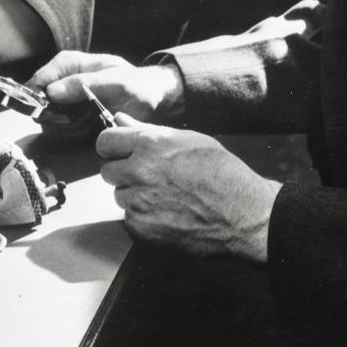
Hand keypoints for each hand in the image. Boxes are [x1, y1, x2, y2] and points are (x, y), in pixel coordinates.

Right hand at [29, 50, 184, 123]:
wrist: (150, 99)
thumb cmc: (135, 84)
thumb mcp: (114, 81)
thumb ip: (84, 84)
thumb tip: (52, 92)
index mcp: (69, 63)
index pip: (41, 78)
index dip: (39, 96)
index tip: (50, 112)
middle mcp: (62, 79)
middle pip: (38, 98)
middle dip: (50, 115)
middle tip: (70, 123)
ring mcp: (65, 98)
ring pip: (46, 115)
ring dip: (60, 126)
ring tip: (82, 127)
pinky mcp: (71, 115)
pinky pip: (58, 126)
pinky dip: (67, 132)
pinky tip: (83, 132)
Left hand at [97, 115, 281, 262]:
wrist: (243, 213)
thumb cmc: (221, 173)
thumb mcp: (187, 140)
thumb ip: (147, 130)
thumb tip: (120, 119)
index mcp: (149, 144)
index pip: (104, 141)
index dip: (111, 147)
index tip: (118, 152)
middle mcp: (139, 171)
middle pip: (107, 171)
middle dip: (123, 173)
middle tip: (147, 176)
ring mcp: (139, 201)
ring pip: (119, 195)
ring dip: (134, 196)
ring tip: (163, 195)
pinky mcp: (142, 227)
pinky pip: (129, 218)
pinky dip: (142, 217)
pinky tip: (166, 213)